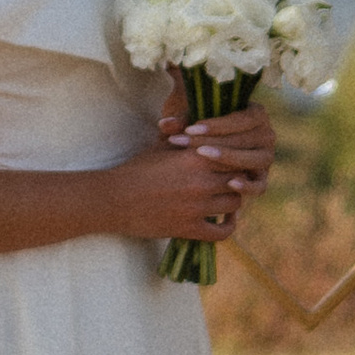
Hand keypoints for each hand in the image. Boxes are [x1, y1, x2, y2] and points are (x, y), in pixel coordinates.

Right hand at [106, 116, 270, 247]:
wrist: (114, 198)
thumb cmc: (136, 169)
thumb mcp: (160, 146)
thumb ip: (181, 133)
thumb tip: (192, 121)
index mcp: (195, 157)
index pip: (234, 154)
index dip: (238, 157)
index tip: (237, 159)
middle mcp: (201, 181)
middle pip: (239, 178)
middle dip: (239, 177)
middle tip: (236, 178)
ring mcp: (197, 207)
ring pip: (235, 204)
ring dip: (234, 200)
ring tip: (228, 196)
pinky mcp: (189, 229)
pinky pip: (223, 232)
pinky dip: (228, 226)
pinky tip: (226, 220)